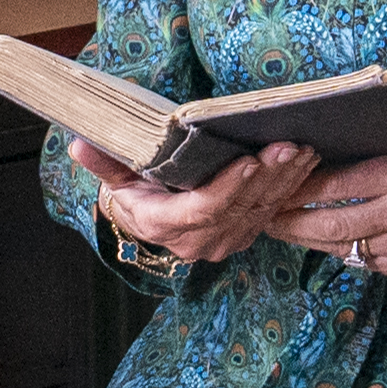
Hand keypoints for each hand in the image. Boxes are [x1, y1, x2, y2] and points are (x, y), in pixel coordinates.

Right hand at [76, 136, 312, 266]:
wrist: (147, 220)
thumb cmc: (132, 192)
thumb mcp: (115, 179)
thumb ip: (104, 164)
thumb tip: (81, 146)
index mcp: (167, 226)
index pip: (203, 208)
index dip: (227, 187)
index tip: (248, 162)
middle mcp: (199, 241)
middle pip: (239, 208)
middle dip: (268, 177)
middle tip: (289, 146)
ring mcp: (224, 242)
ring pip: (261, 211)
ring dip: (286, 180)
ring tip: (303, 149)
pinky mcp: (242, 236)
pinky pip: (271, 213)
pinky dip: (290, 187)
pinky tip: (305, 162)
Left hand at [262, 140, 386, 277]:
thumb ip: (374, 153)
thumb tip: (316, 149)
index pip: (334, 185)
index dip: (296, 185)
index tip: (268, 179)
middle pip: (326, 226)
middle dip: (287, 221)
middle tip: (257, 210)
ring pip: (338, 247)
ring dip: (304, 238)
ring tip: (275, 225)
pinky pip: (360, 259)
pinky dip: (338, 246)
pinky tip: (316, 237)